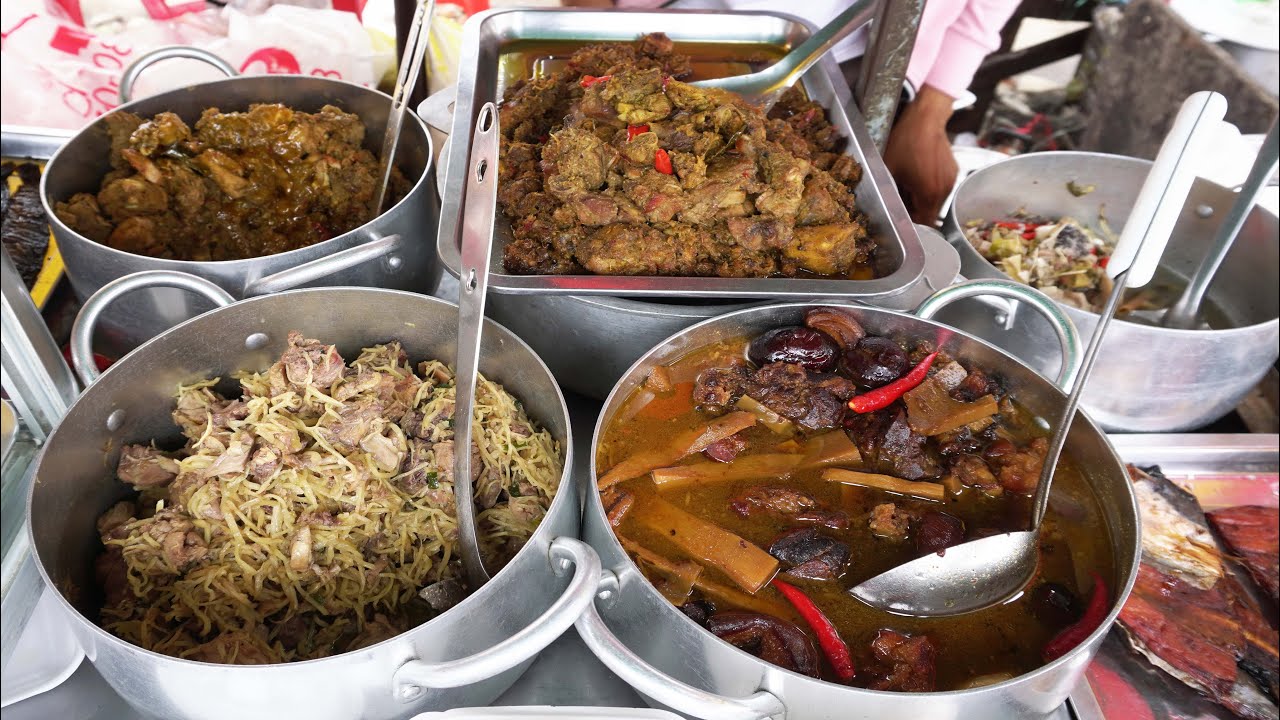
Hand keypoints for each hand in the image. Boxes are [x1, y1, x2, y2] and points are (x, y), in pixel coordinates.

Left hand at [881, 85, 958, 225]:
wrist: (926, 118)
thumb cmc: (905, 142)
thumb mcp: (889, 170)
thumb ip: (889, 193)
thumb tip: (887, 209)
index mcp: (928, 194)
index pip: (924, 224)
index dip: (911, 224)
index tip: (900, 217)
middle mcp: (944, 191)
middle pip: (930, 214)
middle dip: (915, 212)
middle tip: (901, 198)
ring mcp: (951, 181)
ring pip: (936, 202)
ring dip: (923, 200)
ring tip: (910, 184)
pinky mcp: (954, 172)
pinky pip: (941, 189)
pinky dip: (931, 188)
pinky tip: (920, 175)